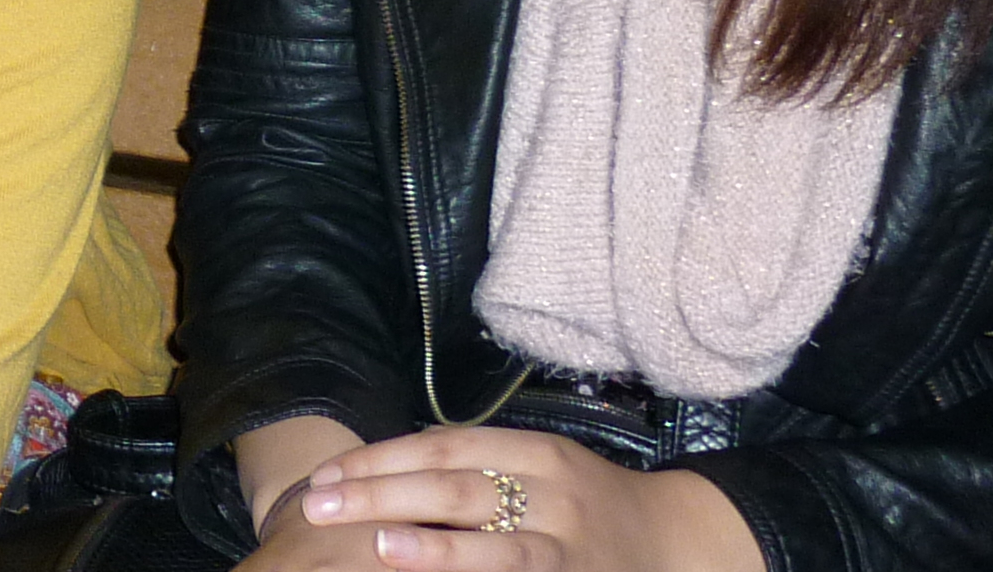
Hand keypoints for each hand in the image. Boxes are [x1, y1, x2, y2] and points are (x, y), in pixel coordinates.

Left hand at [280, 428, 759, 571]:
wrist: (673, 540)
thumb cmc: (585, 504)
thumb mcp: (539, 469)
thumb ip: (475, 468)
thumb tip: (383, 470)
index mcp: (535, 451)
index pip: (445, 447)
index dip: (382, 458)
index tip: (327, 473)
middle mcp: (553, 492)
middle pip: (456, 489)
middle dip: (382, 494)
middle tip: (319, 505)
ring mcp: (567, 544)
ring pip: (492, 544)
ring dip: (431, 545)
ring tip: (375, 542)